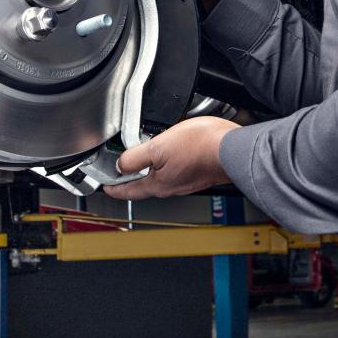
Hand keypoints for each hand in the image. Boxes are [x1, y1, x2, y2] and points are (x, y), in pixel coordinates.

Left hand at [103, 117, 238, 200]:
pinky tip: (169, 151)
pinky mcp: (197, 172)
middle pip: (143, 184)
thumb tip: (120, 164)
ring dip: (148, 168)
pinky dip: (166, 162)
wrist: (232, 149)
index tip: (105, 186)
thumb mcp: (158, 147)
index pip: (128, 190)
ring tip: (142, 157)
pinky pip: (175, 169)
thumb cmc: (201, 147)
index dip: (112, 187)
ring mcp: (186, 181)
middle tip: (120, 169)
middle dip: (130, 177)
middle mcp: (171, 187)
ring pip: (160, 176)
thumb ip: (135, 157)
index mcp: (158, 184)